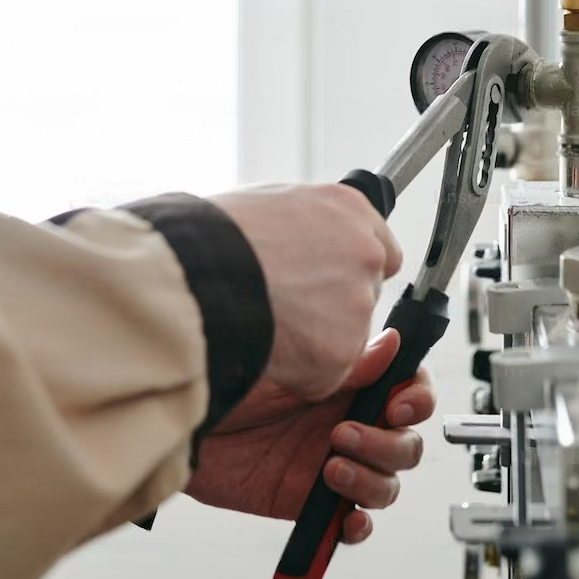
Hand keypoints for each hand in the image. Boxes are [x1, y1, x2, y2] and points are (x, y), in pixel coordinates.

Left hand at [186, 330, 435, 543]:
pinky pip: (352, 523)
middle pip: (405, 442)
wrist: (182, 419)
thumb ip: (345, 361)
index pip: (407, 389)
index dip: (416, 399)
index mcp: (349, 382)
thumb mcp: (289, 360)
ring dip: (371, 480)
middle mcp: (346, 422)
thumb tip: (392, 345)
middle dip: (388, 443)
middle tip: (344, 434)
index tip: (399, 405)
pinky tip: (344, 519)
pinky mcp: (310, 502)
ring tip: (330, 468)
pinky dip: (357, 526)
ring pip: (386, 483)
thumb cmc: (226, 376)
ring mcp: (332, 463)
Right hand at [212, 184, 402, 399]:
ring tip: (264, 321)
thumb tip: (302, 240)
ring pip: (343, 337)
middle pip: (364, 295)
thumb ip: (306, 225)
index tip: (329, 281)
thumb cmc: (215, 235)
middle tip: (284, 305)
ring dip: (311, 340)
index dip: (351, 270)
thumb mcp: (270, 204)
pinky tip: (265, 345)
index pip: (381, 249)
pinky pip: (321, 373)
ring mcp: (358, 306)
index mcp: (350, 210)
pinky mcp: (341, 354)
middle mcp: (365, 254)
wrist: (197, 273)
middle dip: (331, 307)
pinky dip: (296, 371)